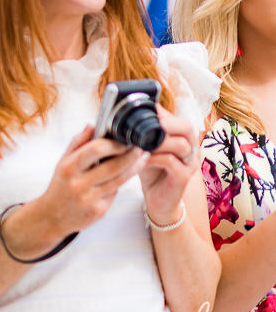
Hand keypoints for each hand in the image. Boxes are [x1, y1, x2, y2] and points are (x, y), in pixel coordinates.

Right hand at [37, 126, 147, 237]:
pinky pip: (115, 193)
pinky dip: (120, 183)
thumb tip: (92, 125)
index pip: (95, 150)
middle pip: (113, 166)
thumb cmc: (60, 186)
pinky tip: (124, 176)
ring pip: (119, 180)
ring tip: (142, 158)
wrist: (52, 217)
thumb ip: (77, 143)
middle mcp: (78, 184)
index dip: (113, 144)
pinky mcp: (98, 211)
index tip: (123, 139)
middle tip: (140, 146)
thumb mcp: (62, 163)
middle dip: (131, 155)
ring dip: (134, 167)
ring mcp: (89, 199)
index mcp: (68, 168)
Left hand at [138, 105, 200, 223]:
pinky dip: (153, 157)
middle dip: (163, 123)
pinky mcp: (184, 177)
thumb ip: (139, 133)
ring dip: (156, 141)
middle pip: (185, 127)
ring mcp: (190, 162)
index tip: (136, 111)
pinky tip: (139, 159)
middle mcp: (191, 147)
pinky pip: (171, 162)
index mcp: (183, 137)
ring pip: (180, 144)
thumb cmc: (149, 170)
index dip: (158, 113)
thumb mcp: (143, 148)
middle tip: (140, 125)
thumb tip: (119, 115)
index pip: (175, 118)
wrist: (157, 200)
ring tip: (136, 143)